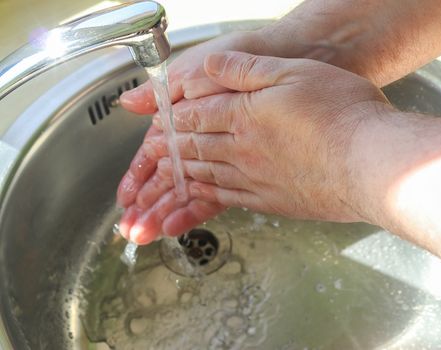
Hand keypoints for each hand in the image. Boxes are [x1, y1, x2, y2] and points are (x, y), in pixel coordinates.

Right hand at [116, 32, 275, 243]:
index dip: (138, 176)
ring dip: (164, 210)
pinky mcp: (241, 166)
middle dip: (146, 202)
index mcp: (184, 116)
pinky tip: (177, 224)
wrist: (289, 56)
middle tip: (130, 227)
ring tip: (145, 233)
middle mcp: (199, 139)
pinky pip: (214, 193)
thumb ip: (164, 91)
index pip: (155, 152)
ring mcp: (220, 155)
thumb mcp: (199, 67)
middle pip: (167, 177)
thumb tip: (129, 103)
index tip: (126, 197)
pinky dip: (194, 209)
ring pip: (186, 189)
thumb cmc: (244, 55)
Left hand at [133, 51, 390, 239]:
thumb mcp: (292, 71)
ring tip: (163, 181)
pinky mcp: (272, 201)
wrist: (372, 163)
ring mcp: (255, 179)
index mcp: (243, 114)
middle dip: (168, 150)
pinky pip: (226, 199)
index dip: (171, 117)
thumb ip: (245, 68)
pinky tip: (201, 198)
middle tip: (150, 155)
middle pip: (193, 149)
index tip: (157, 121)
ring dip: (178, 179)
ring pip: (204, 176)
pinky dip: (204, 199)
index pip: (193, 115)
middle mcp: (242, 149)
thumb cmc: (342, 114)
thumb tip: (210, 66)